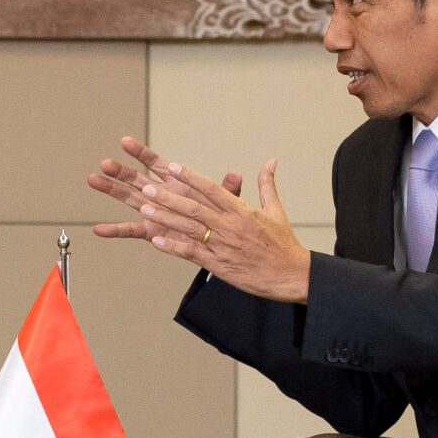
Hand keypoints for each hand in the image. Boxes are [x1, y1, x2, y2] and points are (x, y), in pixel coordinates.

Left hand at [85, 136, 310, 302]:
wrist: (292, 276)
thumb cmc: (284, 244)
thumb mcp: (276, 211)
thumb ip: (267, 185)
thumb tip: (271, 161)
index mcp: (242, 211)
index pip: (211, 189)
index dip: (190, 177)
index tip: (172, 167)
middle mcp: (230, 226)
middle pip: (194, 207)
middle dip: (169, 196)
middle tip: (147, 186)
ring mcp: (223, 245)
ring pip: (190, 228)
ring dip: (166, 218)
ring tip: (145, 208)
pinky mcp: (219, 265)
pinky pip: (192, 253)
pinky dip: (173, 247)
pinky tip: (156, 240)